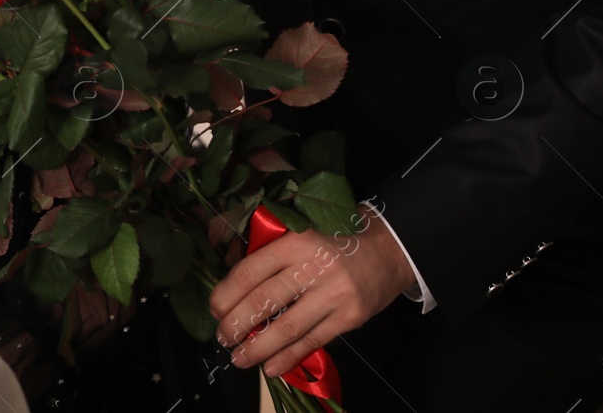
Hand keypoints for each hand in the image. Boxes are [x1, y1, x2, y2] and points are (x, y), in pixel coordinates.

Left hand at [209, 203, 413, 378]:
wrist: (387, 251)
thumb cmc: (333, 243)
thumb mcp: (299, 235)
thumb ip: (267, 253)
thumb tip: (229, 280)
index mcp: (294, 242)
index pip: (251, 271)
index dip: (227, 294)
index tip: (215, 309)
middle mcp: (313, 267)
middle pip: (264, 301)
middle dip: (236, 324)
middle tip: (222, 337)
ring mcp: (333, 294)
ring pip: (287, 327)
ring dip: (258, 348)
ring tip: (239, 358)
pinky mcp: (349, 317)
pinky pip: (313, 341)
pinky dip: (289, 357)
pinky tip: (270, 367)